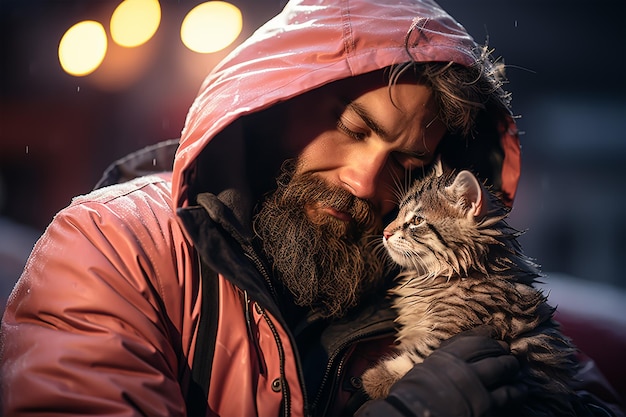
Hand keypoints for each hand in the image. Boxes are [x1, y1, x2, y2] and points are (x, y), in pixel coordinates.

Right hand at [356, 326, 526, 416]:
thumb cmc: (410, 399)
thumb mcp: (422, 373)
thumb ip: (439, 364)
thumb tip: (447, 363)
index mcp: (444, 358)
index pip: (471, 341)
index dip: (485, 337)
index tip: (492, 335)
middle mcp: (462, 368)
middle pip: (490, 353)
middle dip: (501, 352)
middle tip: (508, 353)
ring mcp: (476, 387)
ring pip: (502, 371)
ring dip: (511, 369)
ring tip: (517, 370)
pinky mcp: (486, 406)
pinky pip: (508, 396)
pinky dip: (517, 392)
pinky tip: (522, 390)